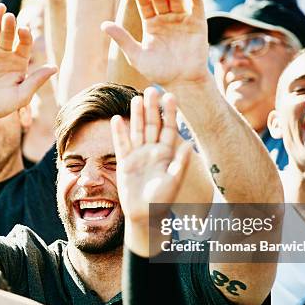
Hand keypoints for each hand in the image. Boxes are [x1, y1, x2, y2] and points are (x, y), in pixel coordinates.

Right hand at [0, 4, 57, 122]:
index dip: (25, 35)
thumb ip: (37, 81)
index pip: (25, 43)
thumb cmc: (0, 106)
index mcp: (19, 61)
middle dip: (10, 25)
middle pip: (9, 35)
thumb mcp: (22, 95)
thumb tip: (55, 68)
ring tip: (0, 8)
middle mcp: (5, 54)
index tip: (24, 30)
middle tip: (11, 17)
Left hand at [102, 0, 208, 86]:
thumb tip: (103, 25)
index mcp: (151, 24)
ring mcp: (182, 20)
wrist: (182, 82)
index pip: (145, 6)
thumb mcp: (136, 55)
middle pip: (160, 0)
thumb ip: (122, 39)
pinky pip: (197, 6)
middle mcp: (166, 19)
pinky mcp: (198, 23)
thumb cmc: (158, 72)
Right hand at [111, 87, 190, 225]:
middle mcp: (152, 150)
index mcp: (166, 153)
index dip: (169, 113)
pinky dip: (118, 132)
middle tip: (152, 90)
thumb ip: (180, 163)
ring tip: (136, 98)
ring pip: (136, 130)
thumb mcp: (174, 181)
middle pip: (152, 125)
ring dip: (136, 115)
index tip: (170, 96)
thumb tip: (188, 143)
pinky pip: (121, 144)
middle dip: (152, 108)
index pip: (168, 128)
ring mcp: (138, 155)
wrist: (145, 214)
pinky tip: (116, 119)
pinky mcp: (125, 162)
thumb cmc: (162, 200)